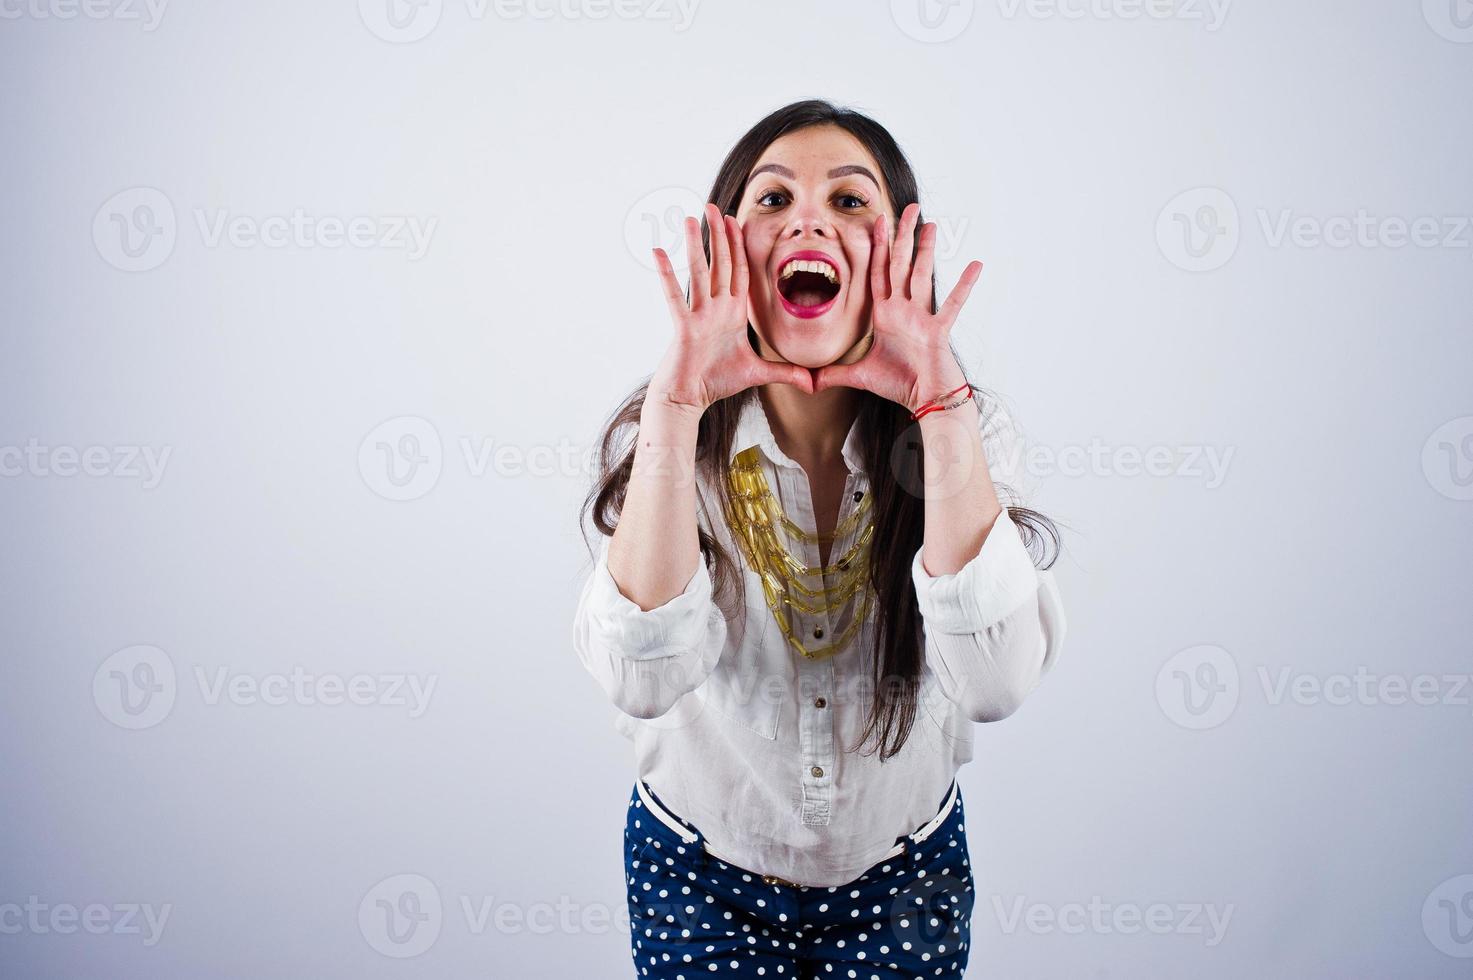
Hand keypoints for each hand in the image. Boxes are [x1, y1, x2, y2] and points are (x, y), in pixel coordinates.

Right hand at [648, 203, 814, 413]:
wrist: (689, 398)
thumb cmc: (716, 382)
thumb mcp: (757, 374)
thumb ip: (785, 373)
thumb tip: (812, 383)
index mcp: (732, 313)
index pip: (739, 272)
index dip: (739, 246)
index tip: (736, 221)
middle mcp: (716, 308)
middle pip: (720, 264)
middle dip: (720, 235)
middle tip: (714, 206)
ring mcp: (699, 315)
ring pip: (700, 273)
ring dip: (697, 246)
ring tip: (692, 218)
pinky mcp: (684, 327)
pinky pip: (675, 297)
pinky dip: (667, 275)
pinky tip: (658, 252)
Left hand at [812, 202, 982, 414]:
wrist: (927, 401)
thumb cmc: (900, 385)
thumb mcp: (859, 377)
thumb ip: (833, 375)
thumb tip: (807, 382)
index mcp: (885, 315)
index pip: (879, 274)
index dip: (877, 248)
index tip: (876, 222)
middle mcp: (903, 311)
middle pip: (901, 265)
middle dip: (902, 236)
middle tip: (907, 208)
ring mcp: (922, 318)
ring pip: (922, 276)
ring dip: (926, 250)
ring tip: (930, 224)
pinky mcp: (938, 331)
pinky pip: (952, 304)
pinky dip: (964, 286)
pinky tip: (975, 264)